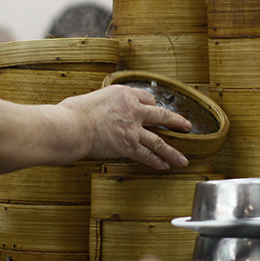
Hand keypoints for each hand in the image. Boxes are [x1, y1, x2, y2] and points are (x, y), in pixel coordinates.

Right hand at [62, 85, 190, 168]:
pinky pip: (147, 155)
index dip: (150, 105)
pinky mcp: (129, 146)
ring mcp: (133, 129)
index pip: (146, 98)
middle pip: (161, 115)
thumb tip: (101, 111)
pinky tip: (164, 166)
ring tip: (182, 159)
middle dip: (176, 121)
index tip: (153, 109)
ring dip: (173, 151)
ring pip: (159, 141)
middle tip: (186, 126)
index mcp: (124, 94)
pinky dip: (157, 161)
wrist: (72, 126)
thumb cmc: (74, 113)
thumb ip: (105, 104)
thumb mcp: (93, 98)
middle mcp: (133, 109)